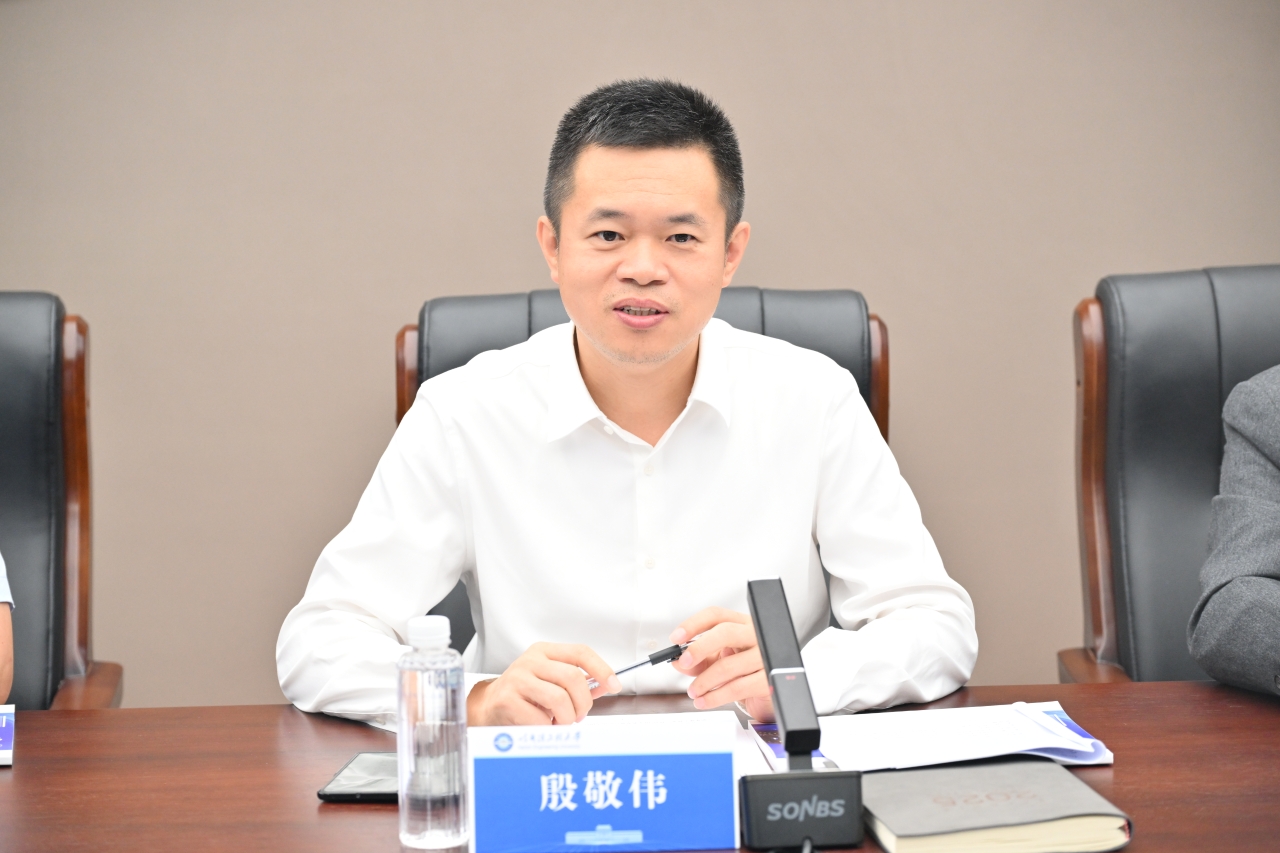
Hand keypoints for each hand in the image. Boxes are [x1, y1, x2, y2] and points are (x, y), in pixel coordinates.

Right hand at [467, 642, 619, 725]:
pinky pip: (540, 718)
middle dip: (583, 703)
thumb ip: (578, 683)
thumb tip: (605, 686)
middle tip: (579, 715)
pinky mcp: (507, 701)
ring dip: (566, 718)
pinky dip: (547, 728)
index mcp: (544, 652)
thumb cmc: (525, 695)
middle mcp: (530, 661)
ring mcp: (517, 679)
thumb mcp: (551, 681)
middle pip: (573, 678)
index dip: (602, 669)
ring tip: (560, 721)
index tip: (614, 684)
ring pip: (559, 699)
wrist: (489, 706)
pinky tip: (542, 725)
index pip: (580, 652)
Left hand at [670, 607, 773, 720]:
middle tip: (683, 662)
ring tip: (694, 691)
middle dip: (699, 648)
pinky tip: (705, 701)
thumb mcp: (719, 660)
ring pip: (727, 665)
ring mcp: (764, 656)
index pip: (716, 615)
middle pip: (725, 632)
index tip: (676, 638)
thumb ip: (699, 660)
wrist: (768, 692)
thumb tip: (678, 662)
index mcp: (741, 624)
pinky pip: (736, 687)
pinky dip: (715, 697)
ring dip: (704, 681)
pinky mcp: (767, 679)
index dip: (693, 624)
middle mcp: (755, 635)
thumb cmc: (744, 670)